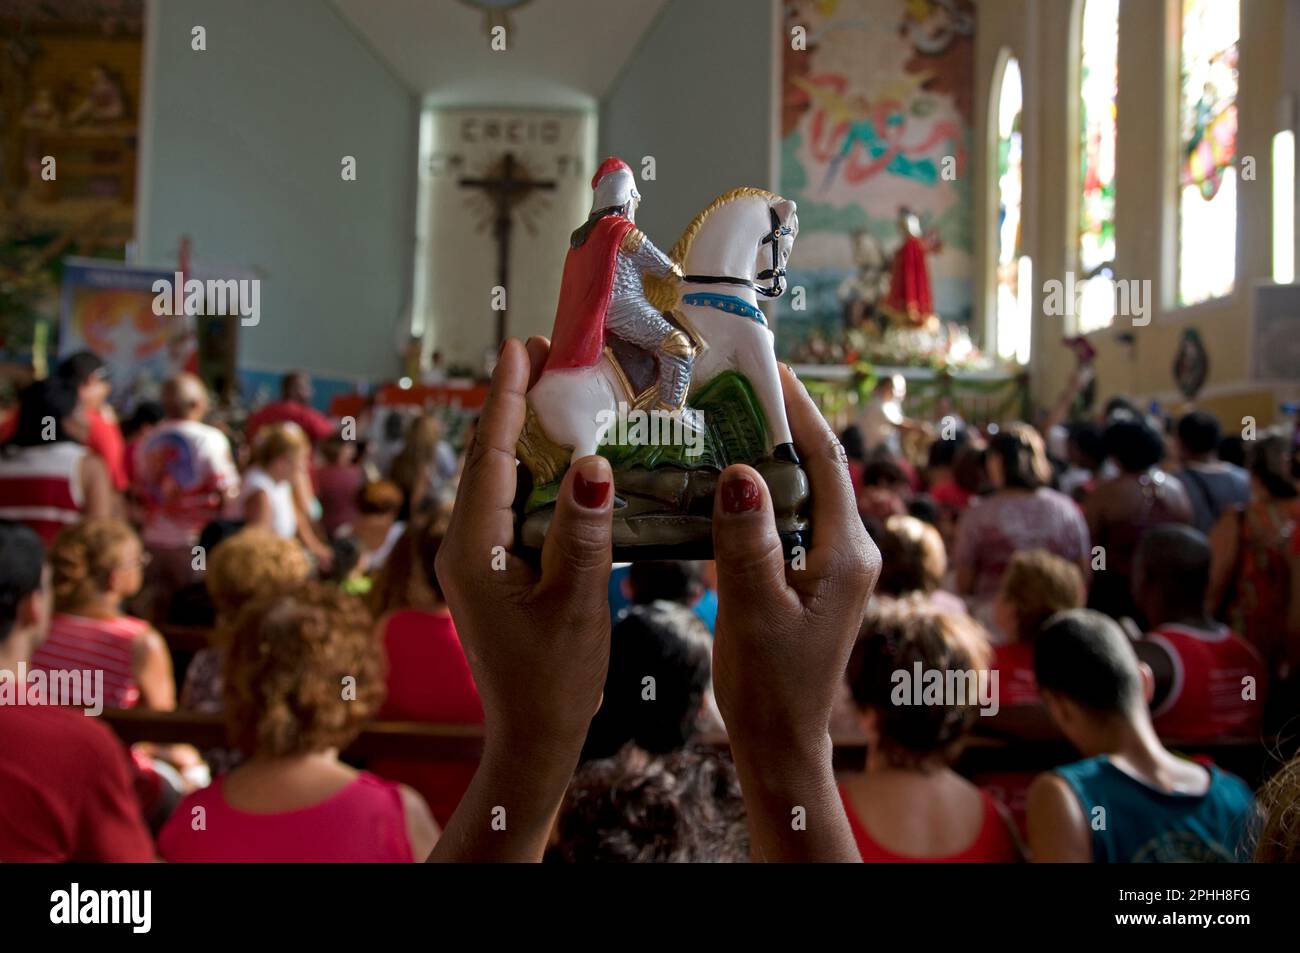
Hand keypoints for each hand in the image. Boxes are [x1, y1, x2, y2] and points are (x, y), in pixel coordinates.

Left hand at [431, 337, 613, 860]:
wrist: (533, 736)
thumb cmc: (555, 680)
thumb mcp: (576, 605)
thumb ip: (583, 533)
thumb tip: (592, 464)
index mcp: (473, 547)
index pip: (491, 455)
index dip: (509, 398)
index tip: (525, 346)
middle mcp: (463, 542)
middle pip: (487, 455)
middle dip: (514, 401)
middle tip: (549, 351)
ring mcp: (475, 554)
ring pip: (498, 476)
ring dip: (525, 431)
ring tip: (557, 386)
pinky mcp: (493, 566)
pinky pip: (510, 501)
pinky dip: (534, 469)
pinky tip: (564, 455)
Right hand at [710, 364, 880, 860]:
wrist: (781, 745)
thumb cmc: (771, 688)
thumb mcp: (755, 613)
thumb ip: (749, 545)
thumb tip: (739, 474)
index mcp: (849, 553)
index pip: (829, 462)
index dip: (801, 410)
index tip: (770, 366)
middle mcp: (849, 551)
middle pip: (817, 470)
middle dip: (779, 424)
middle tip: (731, 386)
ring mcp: (830, 565)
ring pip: (799, 494)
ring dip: (765, 458)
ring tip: (719, 422)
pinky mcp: (809, 579)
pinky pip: (785, 521)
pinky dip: (756, 496)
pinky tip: (718, 487)